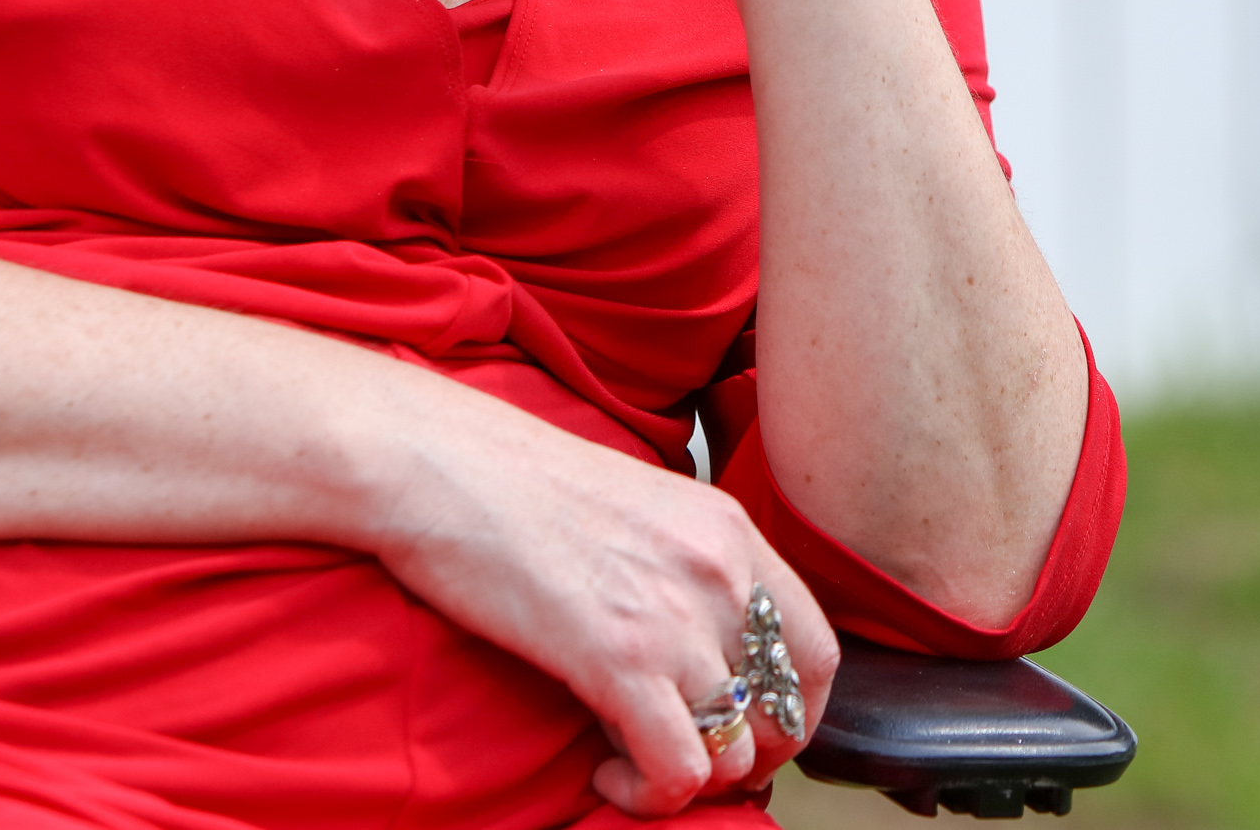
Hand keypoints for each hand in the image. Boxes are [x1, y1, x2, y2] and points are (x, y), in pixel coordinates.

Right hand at [373, 374, 839, 813]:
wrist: (444, 466)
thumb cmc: (517, 488)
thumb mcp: (638, 509)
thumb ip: (685, 568)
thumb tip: (698, 646)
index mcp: (729, 531)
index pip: (815, 648)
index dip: (794, 713)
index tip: (751, 734)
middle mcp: (721, 572)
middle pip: (787, 708)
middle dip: (748, 757)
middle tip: (689, 761)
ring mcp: (675, 615)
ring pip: (736, 751)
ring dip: (689, 779)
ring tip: (631, 763)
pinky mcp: (619, 659)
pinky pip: (679, 769)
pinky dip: (650, 793)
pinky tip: (604, 773)